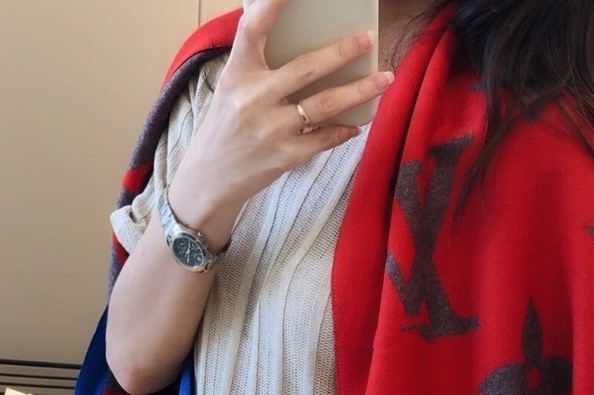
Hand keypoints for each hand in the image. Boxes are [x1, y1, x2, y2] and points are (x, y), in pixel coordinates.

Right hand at [167, 0, 393, 246]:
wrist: (209, 179)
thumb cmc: (225, 126)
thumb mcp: (230, 86)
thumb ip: (255, 60)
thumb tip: (283, 26)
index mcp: (237, 73)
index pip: (253, 29)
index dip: (272, 5)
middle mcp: (254, 99)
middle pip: (305, 69)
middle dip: (341, 52)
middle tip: (368, 39)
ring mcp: (271, 130)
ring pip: (324, 105)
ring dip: (359, 91)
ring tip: (384, 79)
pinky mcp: (285, 157)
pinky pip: (324, 139)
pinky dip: (344, 130)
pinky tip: (358, 123)